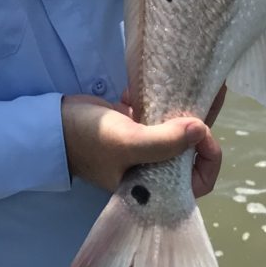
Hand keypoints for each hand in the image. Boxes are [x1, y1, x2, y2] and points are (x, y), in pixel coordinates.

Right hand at [62, 94, 221, 197]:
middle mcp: (155, 169)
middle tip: (211, 91)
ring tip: (194, 80)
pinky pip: (159, 116)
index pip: (198, 181)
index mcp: (156, 186)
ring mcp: (145, 148)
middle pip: (192, 150)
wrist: (54, 123)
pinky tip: (155, 85)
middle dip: (203, 122)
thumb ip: (164, 141)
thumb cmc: (89, 140)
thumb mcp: (127, 142)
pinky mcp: (135, 128)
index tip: (203, 130)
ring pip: (178, 130)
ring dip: (185, 107)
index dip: (208, 157)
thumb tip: (201, 129)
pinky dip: (161, 100)